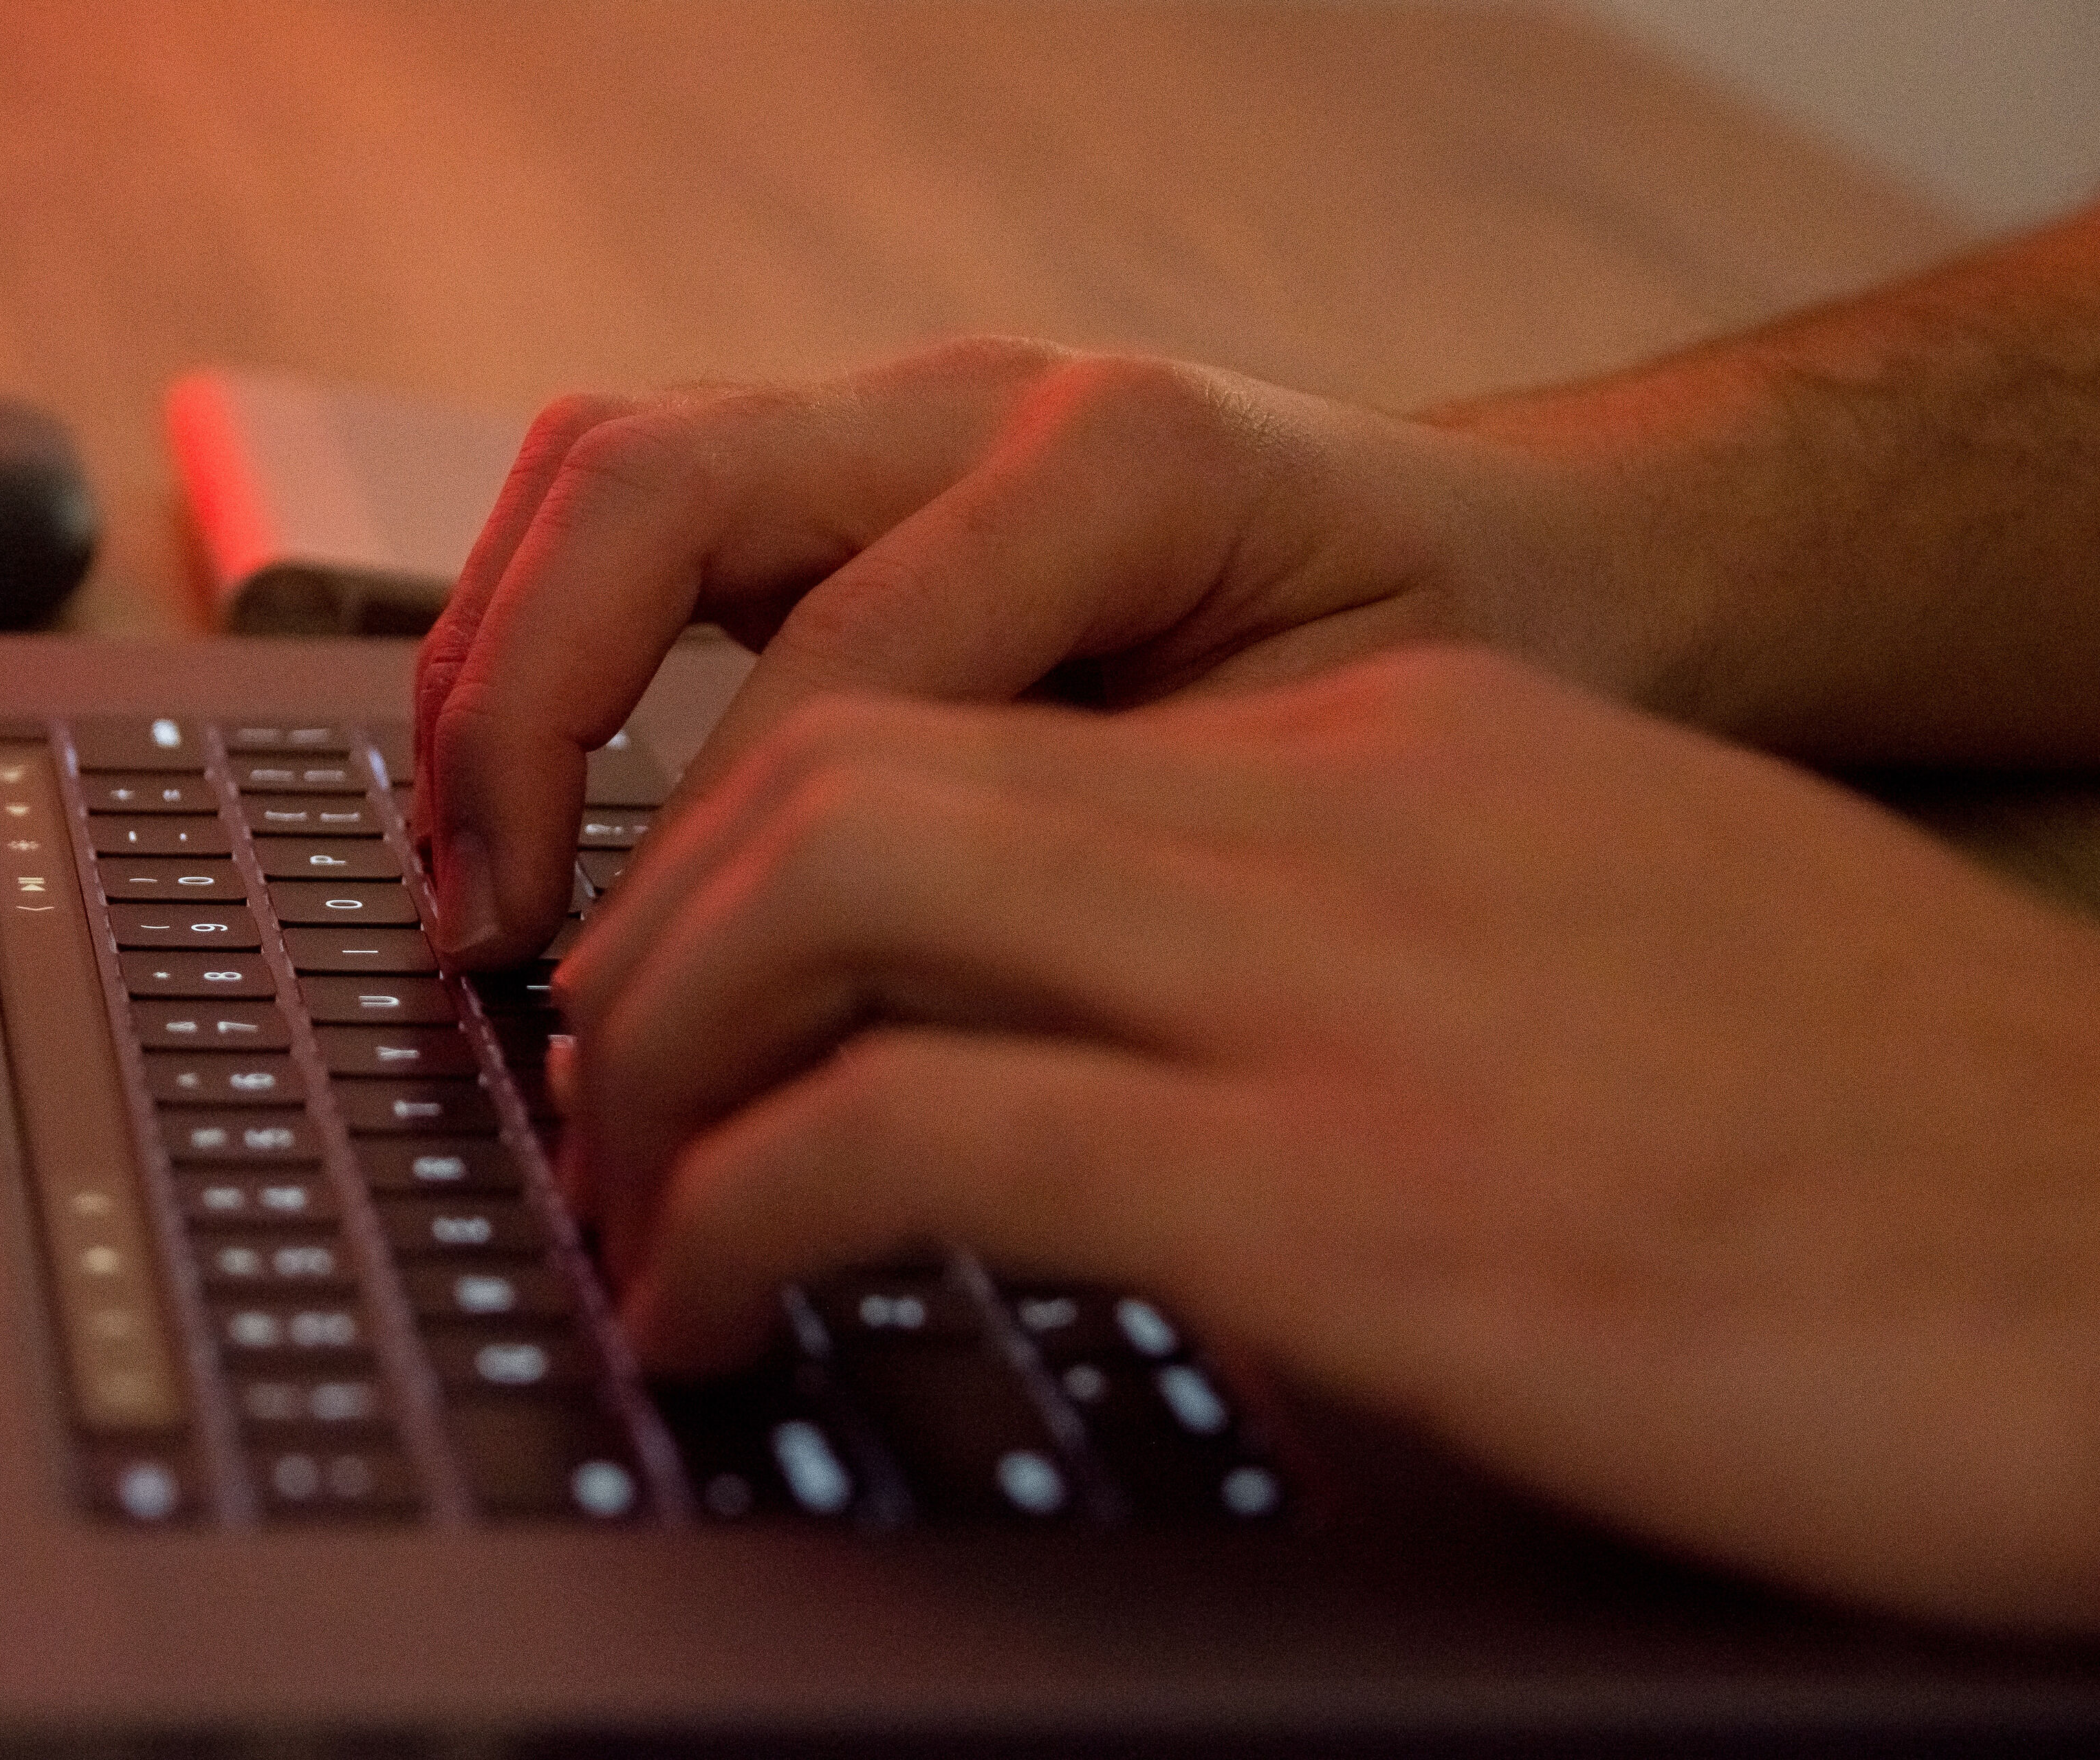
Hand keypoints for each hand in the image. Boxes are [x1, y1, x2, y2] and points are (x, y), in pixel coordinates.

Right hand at [413, 338, 1653, 965]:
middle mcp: (979, 400)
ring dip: (498, 672)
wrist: (1523, 568)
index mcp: (1118, 464)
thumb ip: (1123, 857)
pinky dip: (544, 647)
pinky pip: (634, 510)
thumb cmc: (1455, 687)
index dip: (720, 873)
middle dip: (525, 719)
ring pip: (603, 470)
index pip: (833, 670)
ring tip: (482, 882)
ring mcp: (899, 420)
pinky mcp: (853, 474)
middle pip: (649, 488)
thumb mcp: (1340, 790)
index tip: (673, 1061)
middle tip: (496, 937)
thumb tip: (881, 1033)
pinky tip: (541, 802)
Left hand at [559, 645, 2099, 1631]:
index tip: (717, 982)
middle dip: (669, 923)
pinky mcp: (1343, 1193)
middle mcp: (1338, 813)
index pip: (984, 723)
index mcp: (1398, 747)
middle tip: (610, 1086)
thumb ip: (1378, 948)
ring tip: (629, 1199)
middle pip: (854, 762)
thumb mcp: (1609, 954)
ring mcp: (1333, 985)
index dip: (776, 848)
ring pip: (837, 891)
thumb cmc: (1905, 1149)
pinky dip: (751, 1209)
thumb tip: (1165, 1050)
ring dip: (665, 1049)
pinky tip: (716, 1306)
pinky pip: (920, 1134)